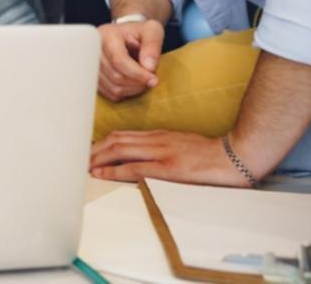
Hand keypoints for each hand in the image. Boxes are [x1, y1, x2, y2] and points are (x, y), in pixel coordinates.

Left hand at [89, 130, 254, 186]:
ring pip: (120, 151)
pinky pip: (135, 168)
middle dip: (93, 150)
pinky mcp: (168, 168)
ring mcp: (161, 153)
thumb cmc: (209, 155)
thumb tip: (143, 157)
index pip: (122, 135)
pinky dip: (114, 171)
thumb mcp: (181, 145)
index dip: (101, 143)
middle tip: (77, 159)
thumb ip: (162, 148)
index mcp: (159, 135)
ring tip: (82, 167)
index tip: (88, 151)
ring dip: (97, 159)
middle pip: (115, 140)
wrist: (234, 156)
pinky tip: (102, 174)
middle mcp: (156, 140)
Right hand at [97, 19, 163, 100]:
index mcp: (106, 35)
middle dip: (137, 82)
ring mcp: (91, 66)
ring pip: (113, 88)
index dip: (137, 73)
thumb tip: (149, 67)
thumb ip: (152, 45)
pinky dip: (125, 92)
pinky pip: (110, 94)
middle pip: (115, 76)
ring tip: (142, 79)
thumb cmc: (139, 32)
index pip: (119, 60)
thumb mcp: (152, 30)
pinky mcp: (94, 78)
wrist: (125, 36)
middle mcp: (94, 50)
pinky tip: (132, 83)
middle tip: (150, 78)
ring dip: (133, 89)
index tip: (153, 80)